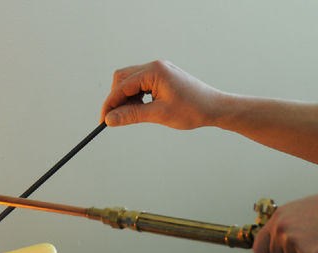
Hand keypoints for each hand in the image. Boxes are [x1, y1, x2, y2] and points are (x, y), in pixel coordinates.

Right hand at [100, 60, 224, 128]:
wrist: (215, 108)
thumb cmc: (192, 110)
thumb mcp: (159, 114)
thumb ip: (132, 115)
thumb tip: (110, 119)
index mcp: (154, 71)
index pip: (122, 86)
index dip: (110, 104)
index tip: (103, 120)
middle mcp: (155, 66)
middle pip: (122, 78)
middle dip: (116, 99)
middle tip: (116, 119)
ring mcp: (159, 70)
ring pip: (130, 81)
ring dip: (127, 99)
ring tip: (133, 115)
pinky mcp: (162, 77)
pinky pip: (141, 84)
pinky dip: (136, 97)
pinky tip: (142, 109)